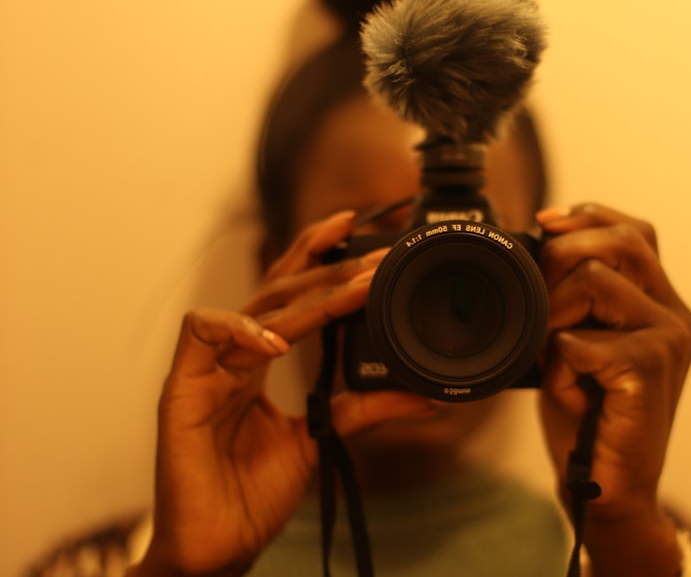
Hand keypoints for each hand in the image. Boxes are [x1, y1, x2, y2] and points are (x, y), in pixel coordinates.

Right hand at [134, 212, 435, 575]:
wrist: (219, 547)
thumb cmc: (255, 494)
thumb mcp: (321, 438)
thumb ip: (364, 408)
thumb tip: (426, 393)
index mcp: (259, 359)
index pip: (288, 292)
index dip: (316, 255)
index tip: (357, 227)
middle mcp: (233, 355)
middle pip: (276, 286)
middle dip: (328, 265)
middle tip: (375, 255)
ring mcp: (206, 368)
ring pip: (254, 304)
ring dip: (307, 294)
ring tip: (355, 289)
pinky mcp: (181, 387)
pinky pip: (202, 331)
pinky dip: (241, 330)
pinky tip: (278, 343)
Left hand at [536, 203, 690, 575]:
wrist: (608, 489)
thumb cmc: (589, 416)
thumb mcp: (581, 342)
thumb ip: (577, 298)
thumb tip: (541, 248)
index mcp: (664, 305)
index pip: (636, 231)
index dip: (589, 216)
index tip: (545, 223)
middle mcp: (676, 316)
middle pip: (620, 241)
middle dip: (564, 255)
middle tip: (540, 301)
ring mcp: (668, 341)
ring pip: (594, 281)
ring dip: (554, 318)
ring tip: (556, 362)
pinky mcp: (648, 369)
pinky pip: (578, 340)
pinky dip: (558, 367)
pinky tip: (570, 395)